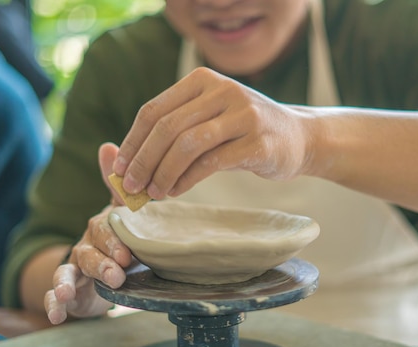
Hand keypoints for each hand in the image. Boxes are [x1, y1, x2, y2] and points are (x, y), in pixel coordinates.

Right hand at [44, 143, 133, 323]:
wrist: (109, 270)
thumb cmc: (118, 239)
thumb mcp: (121, 213)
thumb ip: (117, 186)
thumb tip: (107, 145)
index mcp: (100, 228)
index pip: (103, 230)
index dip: (113, 241)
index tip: (127, 253)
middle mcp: (85, 245)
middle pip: (87, 252)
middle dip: (100, 263)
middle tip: (117, 274)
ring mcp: (75, 268)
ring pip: (69, 272)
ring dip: (66, 283)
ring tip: (65, 293)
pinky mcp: (70, 290)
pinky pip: (56, 296)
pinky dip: (53, 305)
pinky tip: (55, 314)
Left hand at [113, 67, 314, 199]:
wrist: (299, 136)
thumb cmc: (245, 131)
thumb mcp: (211, 116)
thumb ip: (178, 129)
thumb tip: (131, 163)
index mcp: (203, 81)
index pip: (154, 110)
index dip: (132, 142)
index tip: (118, 168)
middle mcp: (222, 91)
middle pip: (167, 127)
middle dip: (143, 160)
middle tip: (129, 187)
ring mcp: (242, 114)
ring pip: (187, 144)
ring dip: (163, 172)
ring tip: (153, 193)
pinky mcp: (257, 141)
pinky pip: (211, 162)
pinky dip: (187, 179)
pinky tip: (176, 190)